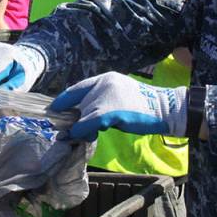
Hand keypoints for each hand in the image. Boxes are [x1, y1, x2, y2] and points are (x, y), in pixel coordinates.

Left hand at [50, 72, 186, 141]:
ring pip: (81, 116)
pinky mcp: (109, 112)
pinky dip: (82, 132)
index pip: (75, 89)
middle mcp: (102, 84)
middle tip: (67, 132)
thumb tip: (81, 118)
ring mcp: (105, 97)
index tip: (53, 111)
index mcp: (104, 79)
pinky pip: (87, 124)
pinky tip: (84, 137)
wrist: (164, 109)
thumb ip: (101, 102)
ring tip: (80, 136)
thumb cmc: (142, 106)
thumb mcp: (119, 96)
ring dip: (78, 129)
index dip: (62, 101)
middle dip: (72, 120)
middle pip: (77, 105)